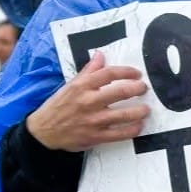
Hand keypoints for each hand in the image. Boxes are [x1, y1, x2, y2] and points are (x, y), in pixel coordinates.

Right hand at [26, 51, 149, 151]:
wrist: (44, 131)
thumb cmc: (58, 106)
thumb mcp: (71, 85)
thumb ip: (88, 71)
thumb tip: (101, 55)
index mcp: (82, 86)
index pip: (109, 74)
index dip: (126, 72)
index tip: (137, 73)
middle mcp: (89, 101)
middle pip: (120, 92)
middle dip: (137, 89)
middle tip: (144, 89)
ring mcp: (93, 120)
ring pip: (123, 115)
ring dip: (139, 111)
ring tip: (146, 109)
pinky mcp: (96, 136)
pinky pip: (119, 134)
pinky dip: (132, 130)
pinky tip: (139, 126)